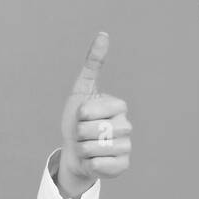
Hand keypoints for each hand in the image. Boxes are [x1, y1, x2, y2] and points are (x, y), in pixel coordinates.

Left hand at [58, 31, 131, 195]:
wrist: (72, 151)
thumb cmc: (76, 120)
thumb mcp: (81, 90)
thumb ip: (92, 64)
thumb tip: (104, 33)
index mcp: (118, 107)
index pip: (97, 108)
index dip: (83, 113)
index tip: (81, 115)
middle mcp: (126, 125)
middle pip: (96, 129)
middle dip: (79, 132)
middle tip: (81, 134)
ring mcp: (127, 146)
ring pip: (98, 148)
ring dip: (83, 149)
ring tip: (85, 146)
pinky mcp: (122, 165)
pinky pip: (102, 165)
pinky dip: (90, 163)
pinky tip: (92, 160)